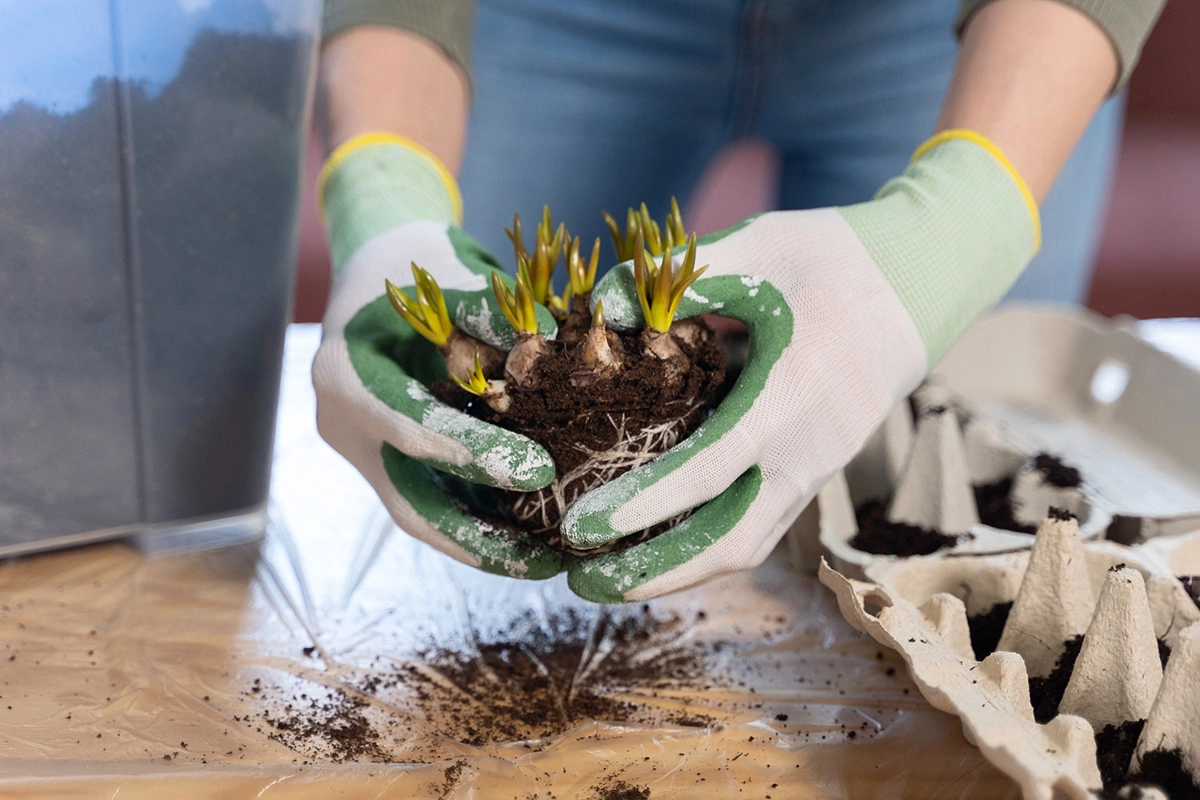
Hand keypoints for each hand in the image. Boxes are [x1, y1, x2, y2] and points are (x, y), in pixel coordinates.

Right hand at [312, 134, 562, 578]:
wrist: (379, 266)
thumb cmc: (417, 264)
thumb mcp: (448, 273)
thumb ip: (487, 312)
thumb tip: (547, 339)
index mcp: (345, 374)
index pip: (409, 427)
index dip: (472, 453)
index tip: (539, 470)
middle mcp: (344, 424)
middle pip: (409, 500)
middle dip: (477, 538)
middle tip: (546, 560)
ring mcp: (364, 449)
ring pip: (421, 513)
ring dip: (483, 544)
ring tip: (549, 563)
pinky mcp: (388, 460)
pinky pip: (434, 498)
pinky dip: (480, 518)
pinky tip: (533, 535)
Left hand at [562, 130, 1039, 601]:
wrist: (919, 281)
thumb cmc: (836, 258)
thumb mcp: (759, 246)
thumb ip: (681, 276)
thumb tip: (603, 310)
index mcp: (793, 398)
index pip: (708, 470)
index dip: (642, 504)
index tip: (583, 525)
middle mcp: (810, 450)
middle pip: (731, 542)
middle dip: (655, 571)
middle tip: (584, 580)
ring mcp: (819, 467)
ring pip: (748, 544)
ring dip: (681, 571)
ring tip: (613, 579)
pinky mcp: (817, 468)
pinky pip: (761, 525)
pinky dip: (709, 546)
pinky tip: (661, 546)